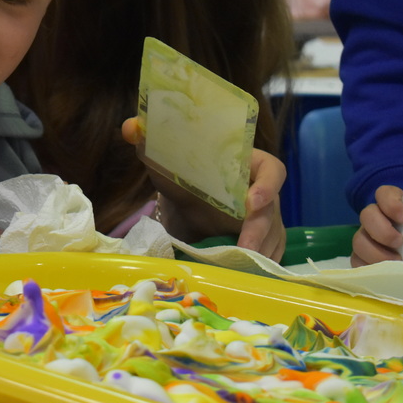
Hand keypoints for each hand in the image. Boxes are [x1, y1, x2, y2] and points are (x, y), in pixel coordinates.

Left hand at [121, 117, 286, 260]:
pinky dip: (255, 268)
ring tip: (239, 267)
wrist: (183, 203)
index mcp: (248, 164)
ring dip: (258, 254)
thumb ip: (149, 140)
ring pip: (272, 239)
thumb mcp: (166, 158)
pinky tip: (239, 276)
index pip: (272, 169)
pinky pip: (266, 257)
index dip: (268, 185)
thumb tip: (129, 127)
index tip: (252, 201)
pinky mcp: (260, 243)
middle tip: (243, 248)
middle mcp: (264, 192)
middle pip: (272, 211)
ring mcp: (266, 220)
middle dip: (259, 231)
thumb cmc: (181, 174)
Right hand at [351, 185, 402, 266]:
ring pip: (358, 239)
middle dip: (380, 228)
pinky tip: (382, 273)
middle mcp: (377, 220)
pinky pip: (356, 261)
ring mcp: (367, 240)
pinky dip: (366, 266)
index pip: (384, 194)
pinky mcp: (363, 260)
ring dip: (373, 251)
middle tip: (398, 242)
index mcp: (394, 207)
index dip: (389, 202)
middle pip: (367, 215)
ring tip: (395, 263)